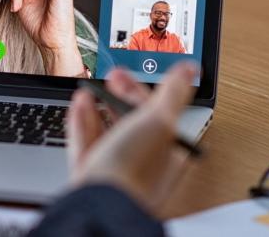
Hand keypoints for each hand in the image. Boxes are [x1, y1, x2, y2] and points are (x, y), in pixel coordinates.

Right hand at [67, 61, 197, 213]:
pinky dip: (82, 121)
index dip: (142, 90)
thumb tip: (188, 68)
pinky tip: (79, 104)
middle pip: (131, 122)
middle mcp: (143, 163)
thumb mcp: (159, 120)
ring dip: (98, 106)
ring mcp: (115, 170)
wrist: (100, 201)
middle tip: (110, 77)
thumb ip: (173, 92)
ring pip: (107, 132)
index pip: (158, 115)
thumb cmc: (134, 168)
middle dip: (119, 96)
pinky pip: (86, 143)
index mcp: (167, 153)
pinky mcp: (90, 175)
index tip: (127, 74)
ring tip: (90, 89)